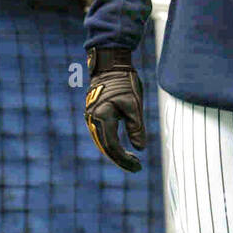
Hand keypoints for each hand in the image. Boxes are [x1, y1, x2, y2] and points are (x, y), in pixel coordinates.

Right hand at [84, 48, 145, 171]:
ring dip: (116, 154)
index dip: (125, 159)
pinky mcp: (94, 115)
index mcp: (102, 117)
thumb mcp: (134, 104)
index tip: (138, 166)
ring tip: (132, 161)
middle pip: (106, 148)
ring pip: (102, 143)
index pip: (113, 146)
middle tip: (137, 167)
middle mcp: (93, 120)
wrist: (110, 65)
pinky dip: (112, 144)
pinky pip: (102, 135)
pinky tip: (123, 149)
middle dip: (121, 160)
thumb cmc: (124, 82)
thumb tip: (140, 148)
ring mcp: (91, 118)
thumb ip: (136, 127)